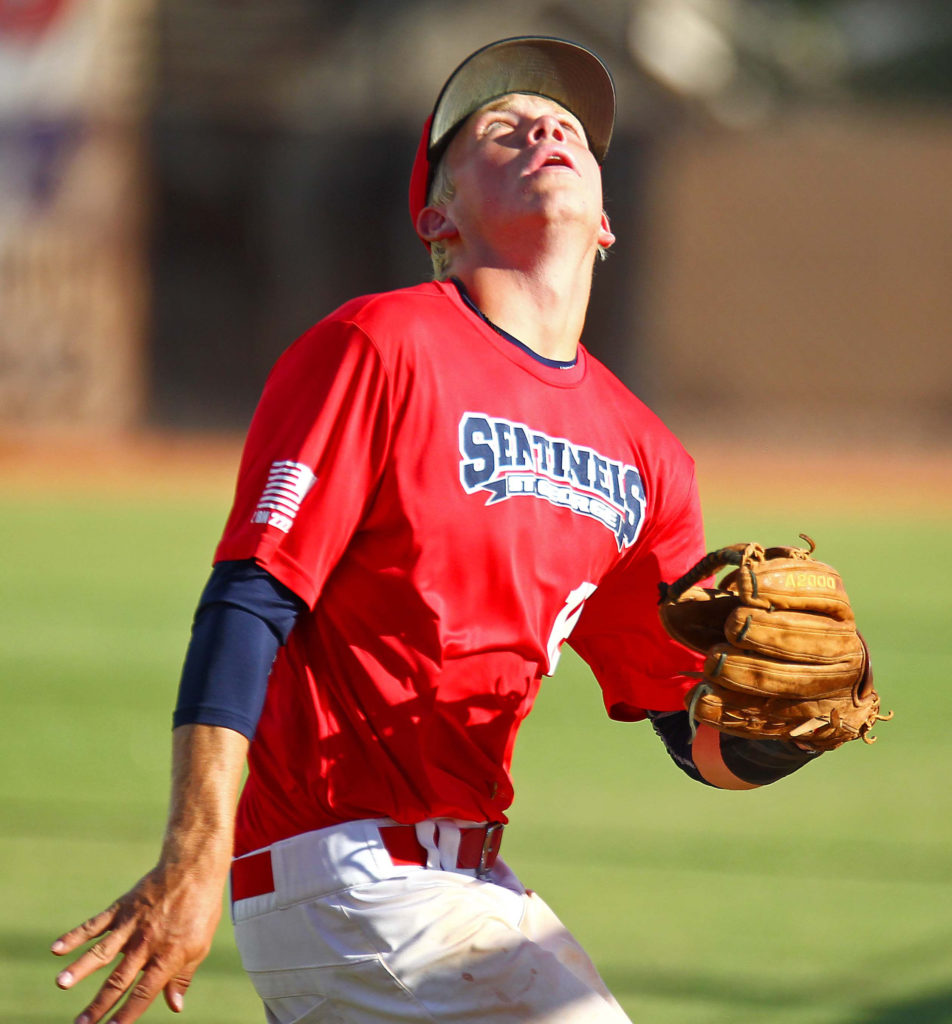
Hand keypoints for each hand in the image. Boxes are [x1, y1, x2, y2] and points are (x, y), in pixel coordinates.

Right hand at [51, 862, 224, 1022]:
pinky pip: (96, 924)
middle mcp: (146, 943)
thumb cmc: (201, 909)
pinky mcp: (122, 908)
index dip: (127, 1015)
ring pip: (102, 951)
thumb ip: (182, 977)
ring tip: (61, 983)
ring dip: (80, 969)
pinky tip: (56, 948)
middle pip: (118, 980)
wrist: (193, 868)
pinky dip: (75, 936)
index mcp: (167, 956)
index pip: (143, 993)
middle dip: (98, 1005)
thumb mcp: (200, 946)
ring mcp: (132, 925)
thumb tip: (174, 1007)